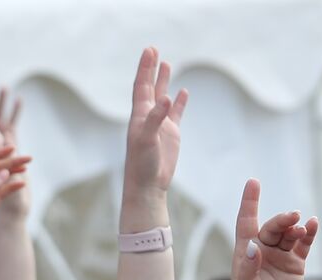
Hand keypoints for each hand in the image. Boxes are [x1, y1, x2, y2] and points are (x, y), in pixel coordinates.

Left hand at [124, 47, 187, 197]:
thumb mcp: (146, 140)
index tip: (149, 50)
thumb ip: (155, 119)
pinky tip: (182, 91)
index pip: (142, 86)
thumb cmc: (141, 165)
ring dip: (164, 81)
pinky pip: (176, 113)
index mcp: (139, 116)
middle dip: (152, 69)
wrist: (147, 186)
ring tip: (167, 64)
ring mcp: (160, 125)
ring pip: (163, 97)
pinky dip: (179, 102)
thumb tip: (167, 98)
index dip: (145, 68)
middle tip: (153, 50)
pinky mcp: (170, 134)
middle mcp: (148, 118)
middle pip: (150, 87)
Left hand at [231, 179, 317, 279]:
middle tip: (292, 218)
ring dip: (296, 227)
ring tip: (302, 227)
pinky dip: (309, 234)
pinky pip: (303, 244)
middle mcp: (261, 252)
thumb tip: (252, 246)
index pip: (246, 223)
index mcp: (244, 255)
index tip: (253, 182)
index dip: (249, 203)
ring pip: (289, 233)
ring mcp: (279, 257)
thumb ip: (248, 269)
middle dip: (281, 220)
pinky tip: (313, 225)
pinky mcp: (295, 264)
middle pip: (271, 227)